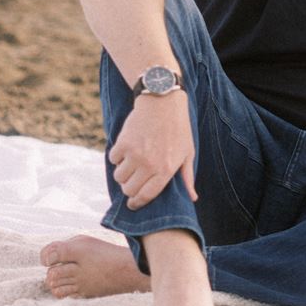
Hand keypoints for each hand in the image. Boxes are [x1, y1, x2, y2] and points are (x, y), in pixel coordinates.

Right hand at [110, 89, 197, 207]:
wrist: (163, 101)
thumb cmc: (178, 128)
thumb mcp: (188, 152)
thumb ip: (187, 177)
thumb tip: (192, 198)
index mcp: (165, 170)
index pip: (145, 196)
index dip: (137, 203)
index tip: (133, 204)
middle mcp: (149, 165)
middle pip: (129, 189)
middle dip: (129, 189)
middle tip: (132, 182)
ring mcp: (134, 154)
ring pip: (119, 177)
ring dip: (122, 174)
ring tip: (130, 164)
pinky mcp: (123, 143)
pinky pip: (112, 159)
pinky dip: (117, 157)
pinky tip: (126, 150)